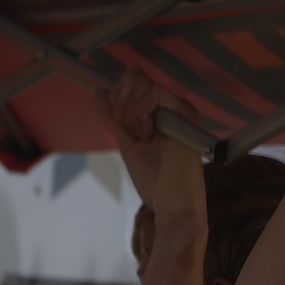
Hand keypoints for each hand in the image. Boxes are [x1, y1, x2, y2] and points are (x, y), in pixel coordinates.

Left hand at [95, 68, 203, 219]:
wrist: (173, 205)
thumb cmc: (156, 182)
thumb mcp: (128, 143)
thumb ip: (115, 118)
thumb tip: (99, 91)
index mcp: (162, 115)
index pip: (134, 84)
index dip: (118, 97)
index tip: (120, 123)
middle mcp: (173, 109)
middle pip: (137, 79)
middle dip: (121, 101)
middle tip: (130, 131)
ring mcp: (180, 111)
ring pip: (144, 83)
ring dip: (130, 109)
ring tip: (140, 135)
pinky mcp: (185, 114)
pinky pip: (155, 93)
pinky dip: (142, 110)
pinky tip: (147, 132)